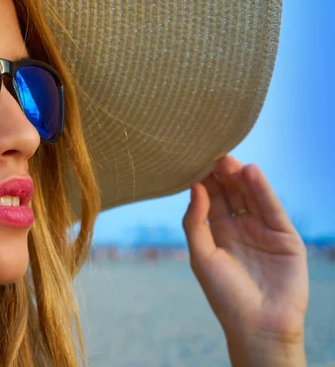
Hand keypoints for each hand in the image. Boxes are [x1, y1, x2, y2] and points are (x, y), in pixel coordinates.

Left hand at [182, 155, 308, 366]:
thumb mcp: (201, 256)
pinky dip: (262, 190)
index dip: (204, 180)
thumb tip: (195, 187)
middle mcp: (240, 228)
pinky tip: (251, 172)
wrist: (258, 326)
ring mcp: (263, 230)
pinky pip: (272, 208)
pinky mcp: (285, 236)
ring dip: (240, 177)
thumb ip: (196, 221)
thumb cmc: (224, 294)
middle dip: (221, 174)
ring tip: (228, 159)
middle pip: (230, 193)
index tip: (193, 159)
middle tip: (210, 153)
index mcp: (217, 233)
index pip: (210, 199)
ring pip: (250, 196)